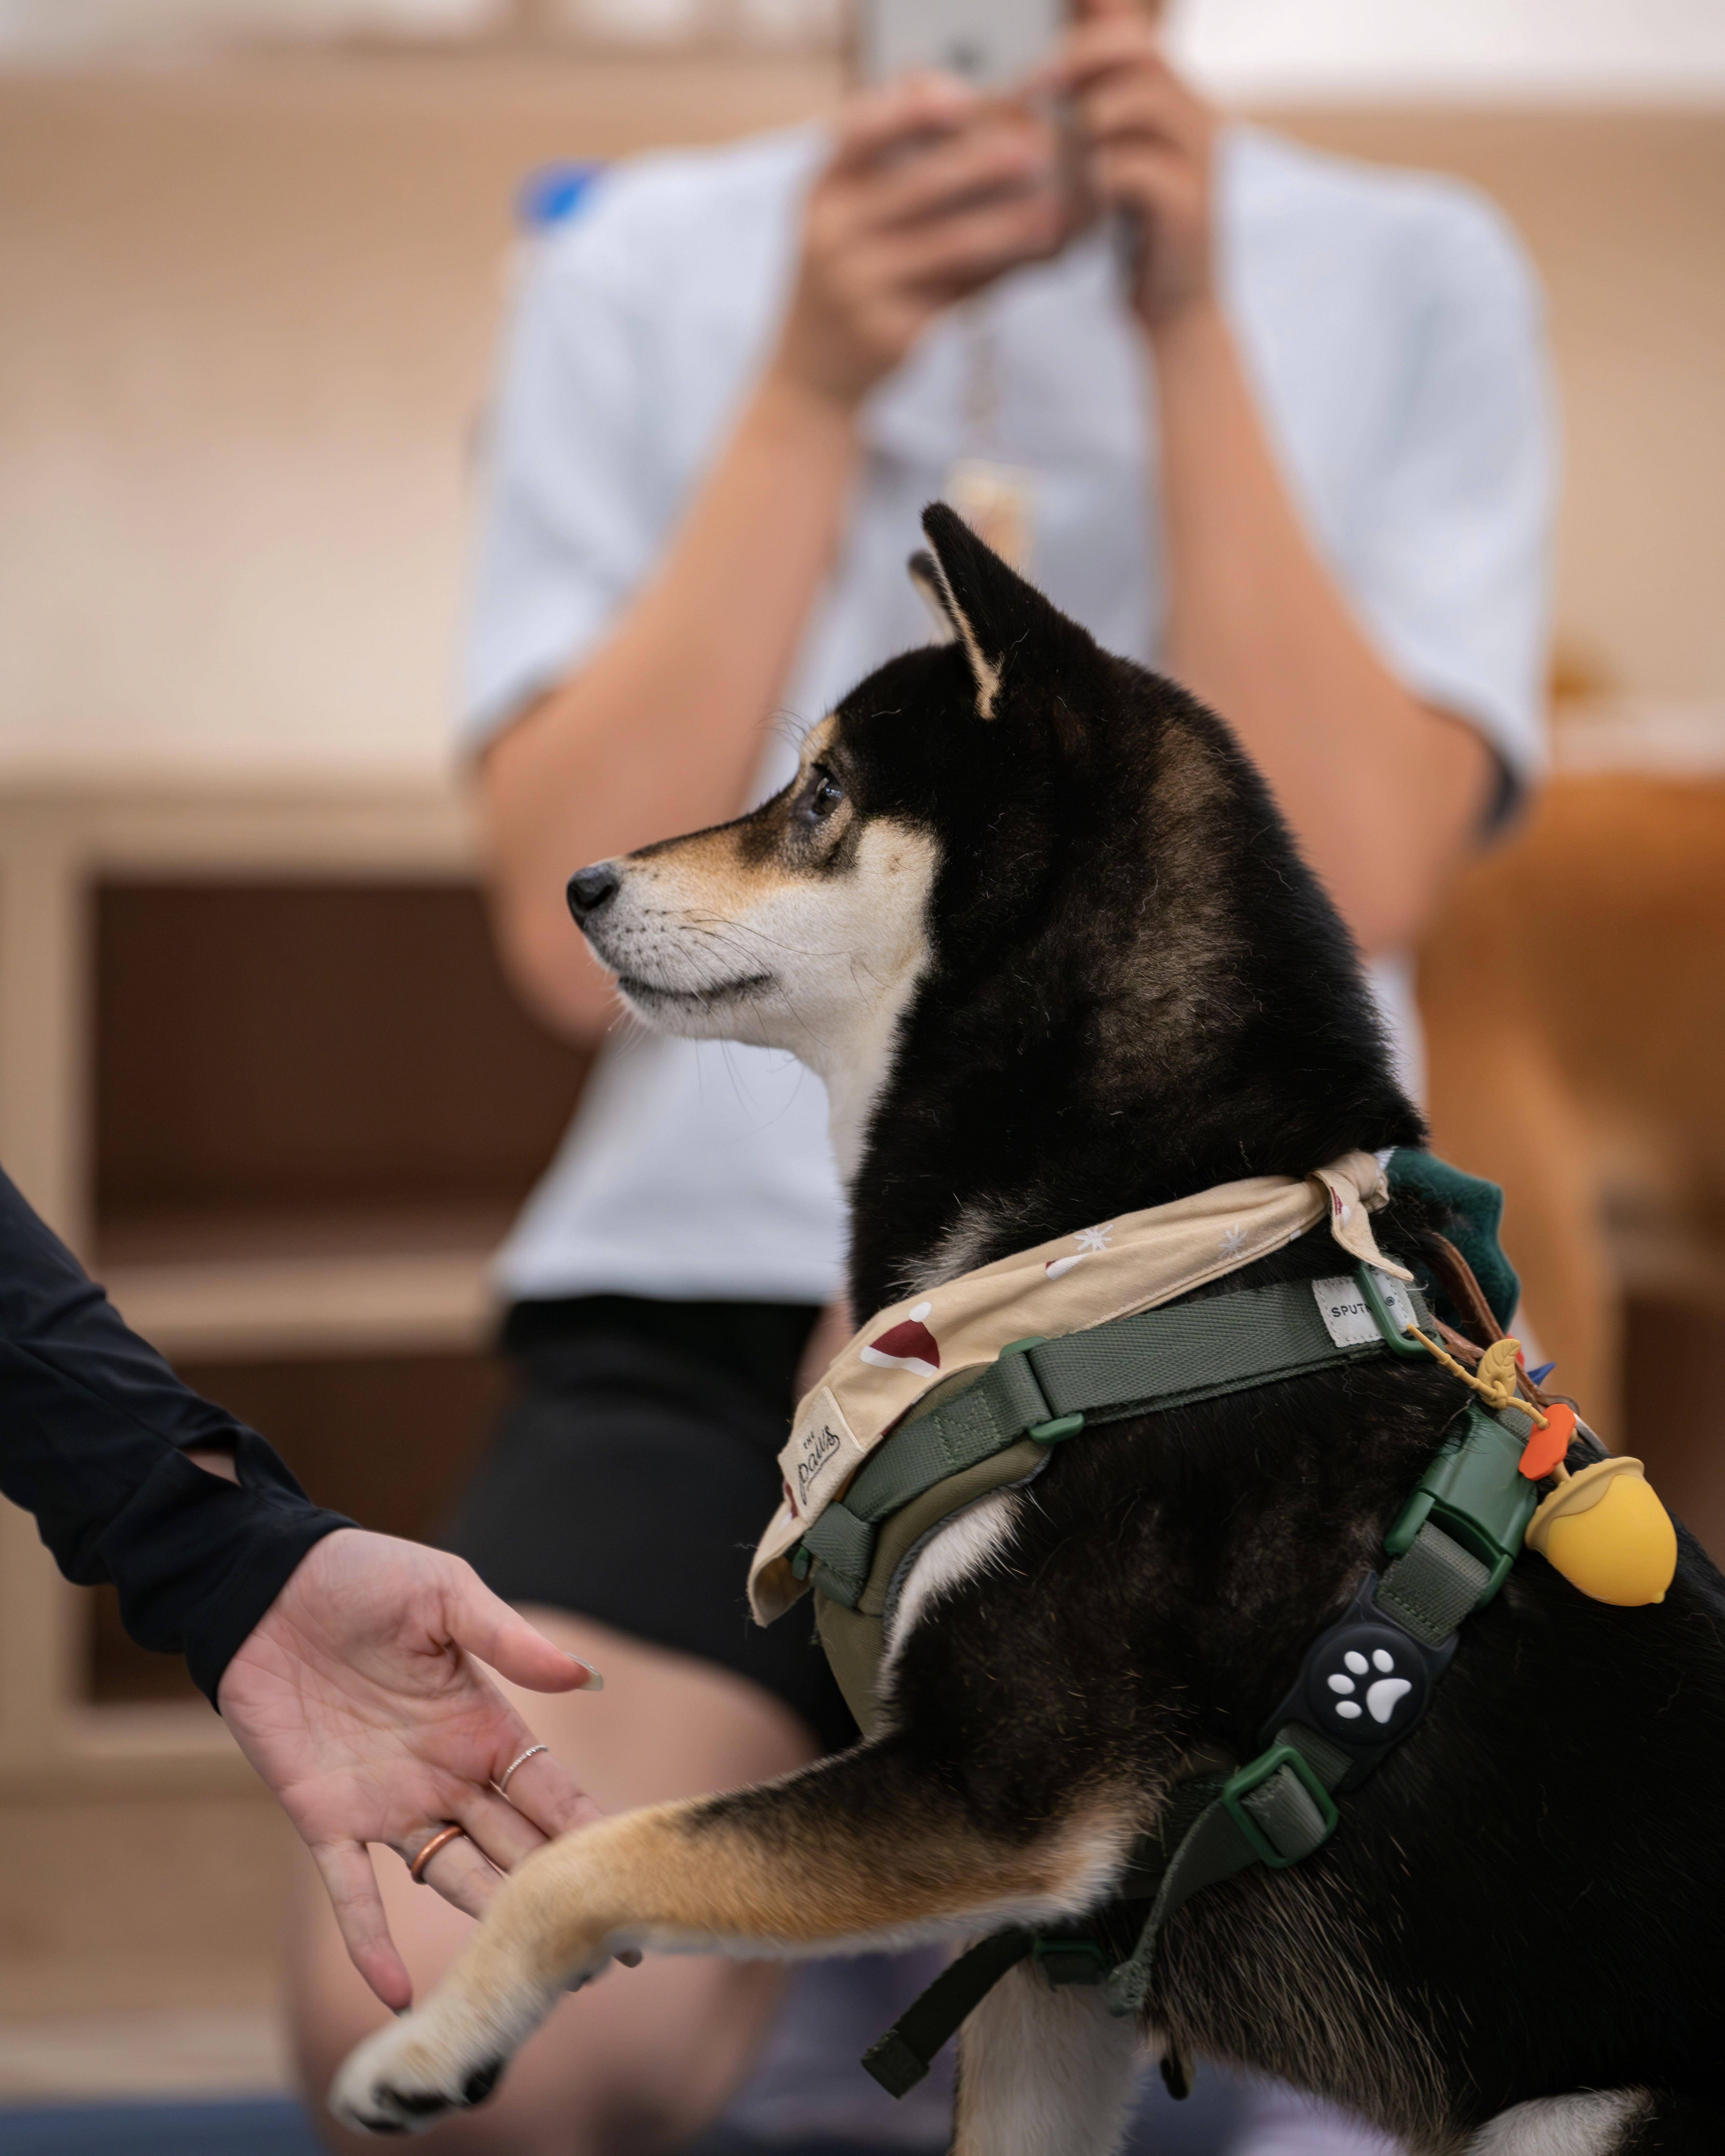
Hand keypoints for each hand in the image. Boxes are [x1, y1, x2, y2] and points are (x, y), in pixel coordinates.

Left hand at [217, 1528, 602, 2011]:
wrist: (268, 1587)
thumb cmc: (364, 1577)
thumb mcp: (445, 1593)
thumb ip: (508, 1639)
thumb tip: (585, 1675)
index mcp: (483, 1726)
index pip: (552, 1794)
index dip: (589, 1840)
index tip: (630, 1887)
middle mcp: (447, 1776)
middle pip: (513, 1852)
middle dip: (551, 1902)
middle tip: (596, 1960)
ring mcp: (389, 1804)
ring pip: (451, 1879)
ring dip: (483, 1929)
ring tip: (518, 1983)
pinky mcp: (325, 1819)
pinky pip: (353, 1894)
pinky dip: (372, 1945)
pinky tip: (398, 1999)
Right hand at [770, 73, 1066, 409]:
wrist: (813, 373)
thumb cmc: (847, 278)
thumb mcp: (847, 218)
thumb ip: (896, 172)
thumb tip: (983, 125)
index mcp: (822, 192)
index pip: (861, 132)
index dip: (912, 110)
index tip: (963, 98)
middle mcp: (833, 235)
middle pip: (918, 185)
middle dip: (981, 164)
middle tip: (1034, 151)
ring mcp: (859, 287)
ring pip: (949, 244)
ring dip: (1008, 227)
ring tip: (1052, 215)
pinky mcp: (890, 332)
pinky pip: (959, 295)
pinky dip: (1003, 274)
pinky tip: (1036, 261)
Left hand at [1045, 0, 1218, 329]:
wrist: (1175, 309)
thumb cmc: (1132, 234)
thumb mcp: (1108, 164)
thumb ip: (1086, 118)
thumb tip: (1028, 82)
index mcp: (1172, 97)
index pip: (1133, 29)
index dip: (1094, 12)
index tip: (1044, 15)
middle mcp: (1192, 115)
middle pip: (1138, 50)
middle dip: (1078, 57)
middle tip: (1029, 84)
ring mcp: (1197, 159)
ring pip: (1142, 101)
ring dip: (1085, 112)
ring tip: (1046, 136)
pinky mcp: (1189, 206)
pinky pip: (1140, 170)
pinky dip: (1099, 173)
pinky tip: (1073, 188)